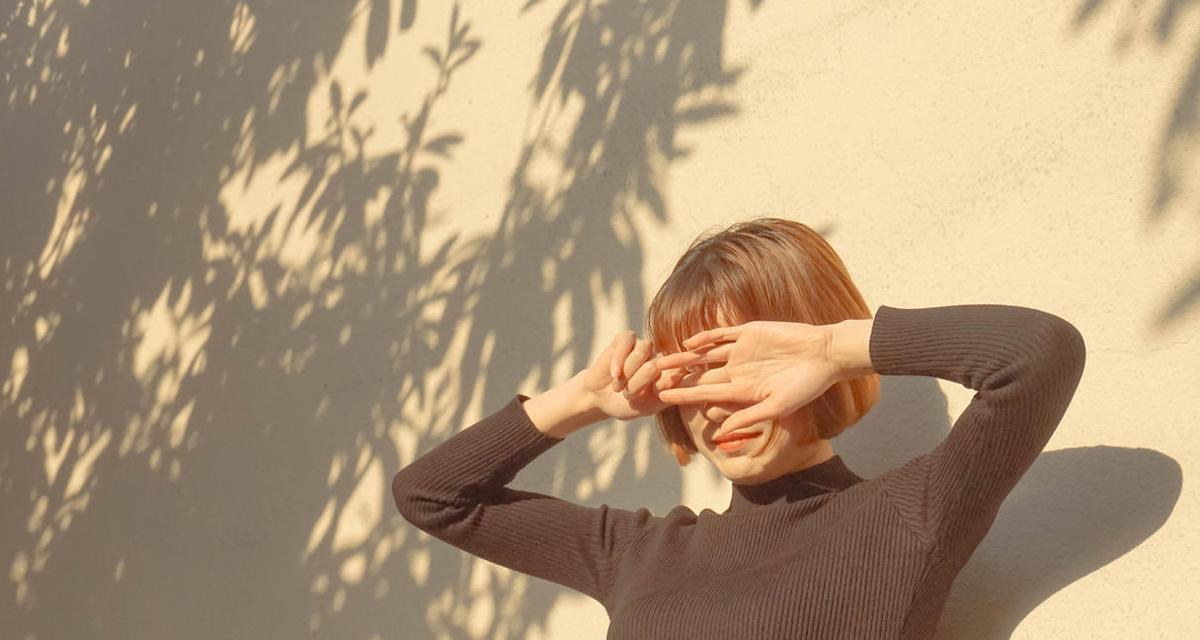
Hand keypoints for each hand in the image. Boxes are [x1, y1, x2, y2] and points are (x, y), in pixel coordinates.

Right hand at [578, 330, 686, 420]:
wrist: (600, 398)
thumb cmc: (626, 405)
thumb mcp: (647, 406)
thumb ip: (664, 392)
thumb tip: (676, 375)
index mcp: (670, 374)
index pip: (676, 373)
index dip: (660, 386)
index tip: (648, 399)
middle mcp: (659, 357)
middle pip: (656, 365)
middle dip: (638, 383)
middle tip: (627, 396)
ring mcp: (643, 346)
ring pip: (642, 352)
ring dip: (627, 372)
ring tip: (617, 387)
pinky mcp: (626, 338)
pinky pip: (626, 343)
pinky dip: (618, 360)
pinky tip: (614, 374)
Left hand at [653, 321, 842, 432]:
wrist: (825, 354)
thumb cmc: (806, 385)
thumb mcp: (777, 406)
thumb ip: (747, 417)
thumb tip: (720, 433)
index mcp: (743, 389)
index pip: (707, 393)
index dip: (685, 395)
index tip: (663, 398)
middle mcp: (738, 370)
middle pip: (701, 374)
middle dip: (678, 377)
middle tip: (652, 379)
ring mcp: (742, 350)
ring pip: (705, 354)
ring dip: (685, 357)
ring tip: (662, 359)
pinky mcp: (749, 331)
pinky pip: (721, 334)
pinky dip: (705, 337)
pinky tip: (688, 342)